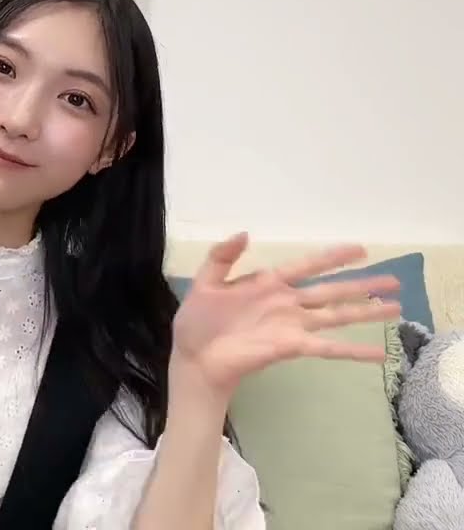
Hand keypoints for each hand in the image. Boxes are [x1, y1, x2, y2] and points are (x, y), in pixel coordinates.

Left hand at [171, 232, 400, 400]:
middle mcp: (287, 303)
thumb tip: (245, 233)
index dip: (332, 257)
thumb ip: (222, 257)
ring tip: (396, 308)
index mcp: (268, 283)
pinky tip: (379, 353)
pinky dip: (354, 350)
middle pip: (331, 290)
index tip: (361, 249)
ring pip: (337, 316)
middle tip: (396, 279)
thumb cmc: (198, 321)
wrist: (194, 357)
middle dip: (363, 284)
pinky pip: (328, 348)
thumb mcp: (204, 282)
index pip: (307, 266)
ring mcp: (292, 326)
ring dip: (366, 312)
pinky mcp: (291, 347)